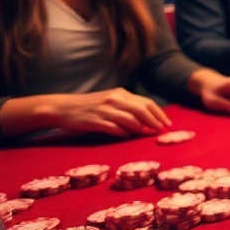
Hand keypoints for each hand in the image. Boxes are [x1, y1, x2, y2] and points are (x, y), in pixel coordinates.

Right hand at [46, 88, 170, 136]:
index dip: (159, 114)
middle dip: (155, 122)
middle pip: (142, 110)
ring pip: (130, 119)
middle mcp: (115, 99)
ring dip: (140, 128)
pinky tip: (127, 137)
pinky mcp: (94, 121)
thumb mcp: (110, 101)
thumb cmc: (89, 106)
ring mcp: (105, 110)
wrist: (62, 107)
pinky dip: (123, 133)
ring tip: (145, 135)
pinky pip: (114, 128)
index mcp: (121, 93)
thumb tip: (147, 120)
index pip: (147, 103)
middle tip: (161, 131)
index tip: (167, 124)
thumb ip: (127, 107)